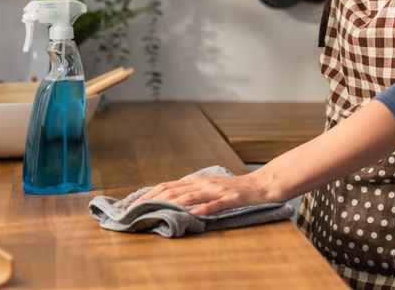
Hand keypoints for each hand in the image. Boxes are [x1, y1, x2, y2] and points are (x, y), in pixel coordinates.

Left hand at [131, 169, 274, 215]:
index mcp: (196, 180)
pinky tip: (193, 214)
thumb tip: (170, 200)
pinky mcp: (230, 197)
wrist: (260, 185)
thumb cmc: (233, 188)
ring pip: (190, 195)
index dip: (150, 193)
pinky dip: (203, 208)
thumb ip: (191, 192)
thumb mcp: (208, 187)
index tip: (134, 203)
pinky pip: (215, 204)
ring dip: (171, 204)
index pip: (168, 185)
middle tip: (137, 209)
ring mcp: (216, 189)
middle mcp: (203, 182)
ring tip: (156, 211)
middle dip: (153, 199)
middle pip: (174, 190)